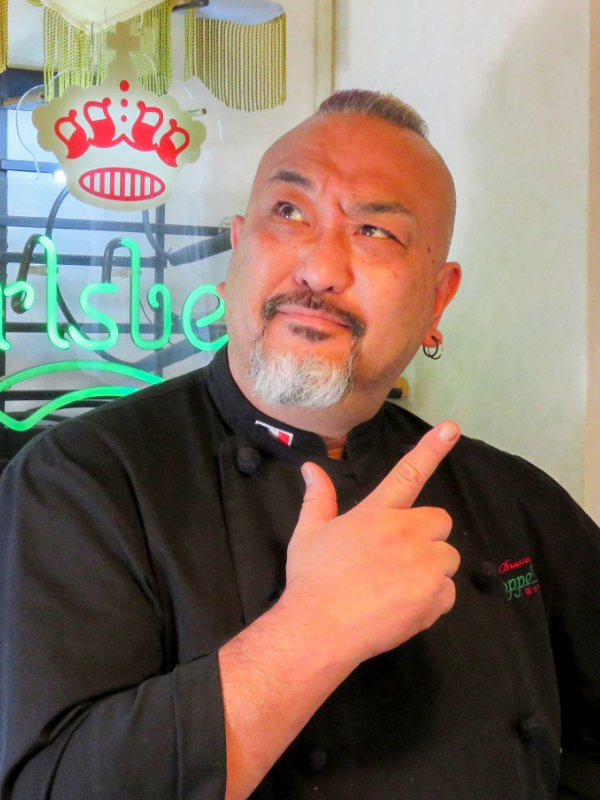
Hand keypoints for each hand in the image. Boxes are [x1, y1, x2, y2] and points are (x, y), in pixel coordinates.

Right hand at [282, 421, 460, 666]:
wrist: (321, 628)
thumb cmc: (312, 579)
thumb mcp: (308, 534)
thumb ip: (317, 498)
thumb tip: (311, 468)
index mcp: (377, 513)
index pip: (408, 473)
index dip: (432, 448)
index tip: (453, 428)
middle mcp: (406, 532)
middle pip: (439, 521)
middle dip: (426, 536)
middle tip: (399, 558)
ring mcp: (424, 564)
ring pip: (446, 558)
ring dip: (430, 569)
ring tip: (397, 588)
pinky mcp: (436, 596)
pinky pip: (447, 593)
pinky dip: (431, 601)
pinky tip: (403, 609)